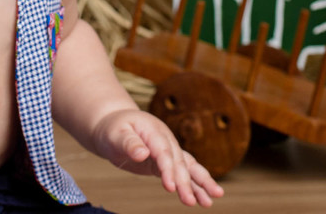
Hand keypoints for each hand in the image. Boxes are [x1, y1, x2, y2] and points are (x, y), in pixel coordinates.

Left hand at [91, 109, 223, 206]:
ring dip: (200, 183)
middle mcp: (166, 140)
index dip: (168, 169)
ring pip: (188, 166)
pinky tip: (203, 199)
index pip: (164, 152)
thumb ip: (128, 143)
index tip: (170, 187)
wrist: (113, 124)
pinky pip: (184, 172)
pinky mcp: (166, 161)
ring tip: (212, 199)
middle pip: (179, 162)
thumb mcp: (116, 134)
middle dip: (186, 182)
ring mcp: (169, 150)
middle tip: (190, 202)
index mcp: (154, 131)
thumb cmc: (113, 129)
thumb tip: (142, 153)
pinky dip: (194, 185)